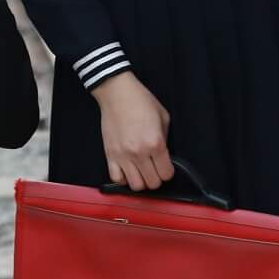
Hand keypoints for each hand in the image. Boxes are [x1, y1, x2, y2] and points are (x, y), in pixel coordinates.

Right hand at [93, 73, 173, 190]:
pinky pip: (117, 178)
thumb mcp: (163, 117)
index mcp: (155, 143)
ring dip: (141, 180)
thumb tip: (164, 155)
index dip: (168, 171)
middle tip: (154, 168)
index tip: (166, 166)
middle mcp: (139, 152)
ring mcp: (123, 155)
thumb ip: (165, 139)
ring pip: (135, 185)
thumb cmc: (140, 101)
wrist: (117, 93)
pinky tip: (127, 169)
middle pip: (152, 183)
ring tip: (141, 170)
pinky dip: (123, 178)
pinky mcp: (110, 155)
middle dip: (156, 177)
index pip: (166, 174)